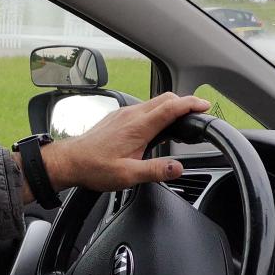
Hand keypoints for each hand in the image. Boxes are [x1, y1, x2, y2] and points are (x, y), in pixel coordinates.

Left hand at [29, 92, 210, 198]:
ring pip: (154, 102)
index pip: (171, 107)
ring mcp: (124, 114)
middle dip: (185, 102)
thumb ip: (155, 171)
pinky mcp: (118, 117)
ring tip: (182, 119)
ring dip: (171, 106)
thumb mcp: (128, 176)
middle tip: (198, 111)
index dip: (191, 104)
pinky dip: (157, 111)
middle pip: (165, 99)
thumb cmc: (95, 168)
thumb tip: (178, 168)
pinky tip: (157, 125)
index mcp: (138, 127)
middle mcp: (132, 115)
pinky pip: (143, 108)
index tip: (204, 105)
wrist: (69, 161)